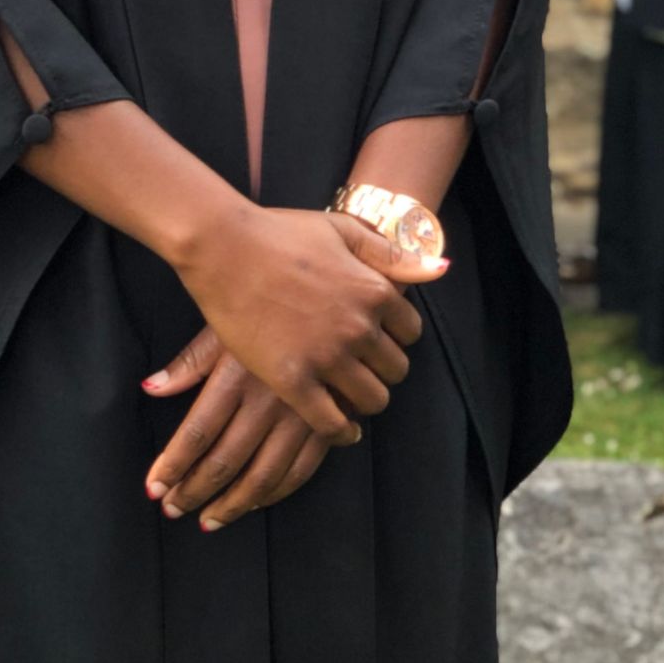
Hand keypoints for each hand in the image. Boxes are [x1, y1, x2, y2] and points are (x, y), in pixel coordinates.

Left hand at [144, 320, 411, 528]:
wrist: (331, 281)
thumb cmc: (267, 296)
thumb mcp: (224, 323)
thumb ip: (190, 362)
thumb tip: (151, 388)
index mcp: (236, 376)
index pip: (196, 435)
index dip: (173, 467)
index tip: (155, 489)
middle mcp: (267, 399)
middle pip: (224, 461)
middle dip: (195, 492)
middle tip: (174, 509)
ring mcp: (301, 413)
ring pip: (263, 475)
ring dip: (233, 502)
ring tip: (208, 518)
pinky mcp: (329, 418)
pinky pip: (303, 468)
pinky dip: (278, 491)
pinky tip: (256, 501)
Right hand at [156, 205, 441, 443]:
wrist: (223, 247)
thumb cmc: (280, 232)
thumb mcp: (342, 231)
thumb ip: (392, 254)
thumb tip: (439, 269)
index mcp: (375, 291)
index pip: (411, 332)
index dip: (394, 336)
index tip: (376, 337)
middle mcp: (359, 328)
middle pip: (396, 370)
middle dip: (382, 369)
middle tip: (361, 367)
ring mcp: (326, 357)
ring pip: (372, 400)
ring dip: (364, 400)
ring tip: (349, 394)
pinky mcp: (293, 381)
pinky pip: (332, 424)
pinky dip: (341, 431)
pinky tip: (339, 426)